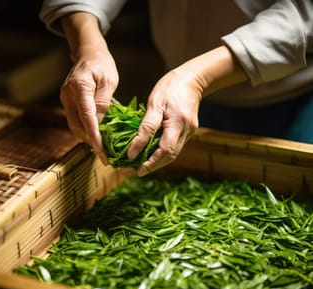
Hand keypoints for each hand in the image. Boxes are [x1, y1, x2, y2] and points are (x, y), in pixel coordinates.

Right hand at [60, 13, 118, 163]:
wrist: (88, 53)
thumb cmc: (102, 64)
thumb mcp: (109, 81)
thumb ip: (103, 102)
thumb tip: (99, 124)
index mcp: (79, 87)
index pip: (87, 117)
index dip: (94, 136)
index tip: (102, 151)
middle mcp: (68, 95)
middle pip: (76, 125)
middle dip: (90, 142)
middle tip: (105, 156)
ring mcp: (65, 99)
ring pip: (74, 125)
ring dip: (87, 138)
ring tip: (102, 150)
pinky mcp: (68, 102)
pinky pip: (75, 120)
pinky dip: (85, 130)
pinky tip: (96, 137)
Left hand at [127, 46, 247, 175]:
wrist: (192, 79)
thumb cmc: (170, 88)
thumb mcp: (155, 103)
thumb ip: (147, 125)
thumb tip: (135, 146)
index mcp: (178, 123)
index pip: (164, 149)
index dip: (150, 160)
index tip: (133, 163)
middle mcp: (186, 131)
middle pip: (170, 157)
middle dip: (152, 166)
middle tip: (135, 171)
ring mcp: (189, 133)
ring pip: (173, 154)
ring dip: (157, 163)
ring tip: (140, 167)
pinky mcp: (188, 132)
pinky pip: (174, 147)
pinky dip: (162, 154)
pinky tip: (151, 155)